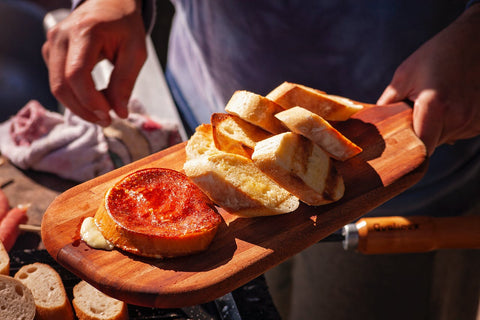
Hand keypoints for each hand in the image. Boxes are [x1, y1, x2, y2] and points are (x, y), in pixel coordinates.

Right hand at [42, 0, 146, 125]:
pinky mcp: (50, 52)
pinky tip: (94, 99)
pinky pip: (57, 81)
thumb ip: (126, 82)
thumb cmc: (125, 26)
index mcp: (84, 32)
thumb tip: (119, 112)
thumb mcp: (135, 51)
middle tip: (106, 120)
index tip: (109, 115)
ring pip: (56, 87)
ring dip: (79, 106)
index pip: (77, 74)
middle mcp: (61, 37)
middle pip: (61, 85)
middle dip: (83, 109)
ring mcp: (51, 43)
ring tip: (103, 112)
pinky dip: (75, 96)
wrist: (109, 4)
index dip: (90, 100)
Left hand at [377, 4, 479, 155]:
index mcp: (435, 106)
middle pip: (431, 144)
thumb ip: (387, 104)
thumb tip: (373, 126)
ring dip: (438, 128)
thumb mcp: (404, 75)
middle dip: (419, 134)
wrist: (477, 39)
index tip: (397, 149)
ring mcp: (475, 121)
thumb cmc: (438, 54)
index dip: (407, 153)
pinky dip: (453, 123)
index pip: (419, 150)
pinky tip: (454, 102)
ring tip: (439, 101)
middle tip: (415, 113)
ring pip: (447, 138)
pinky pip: (462, 131)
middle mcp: (458, 117)